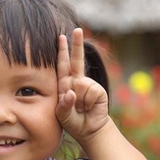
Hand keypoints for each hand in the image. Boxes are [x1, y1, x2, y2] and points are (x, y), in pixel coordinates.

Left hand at [56, 28, 109, 142]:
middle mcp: (77, 81)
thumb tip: (71, 92)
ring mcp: (88, 85)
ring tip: (81, 109)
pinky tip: (89, 108)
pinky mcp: (98, 90)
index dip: (62, 51)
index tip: (62, 37)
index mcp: (65, 83)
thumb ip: (64, 104)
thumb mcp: (62, 114)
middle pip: (77, 60)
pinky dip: (87, 102)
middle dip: (77, 45)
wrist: (88, 130)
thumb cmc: (72, 121)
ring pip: (81, 84)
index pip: (63, 65)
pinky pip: (90, 91)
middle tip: (78, 30)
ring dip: (79, 100)